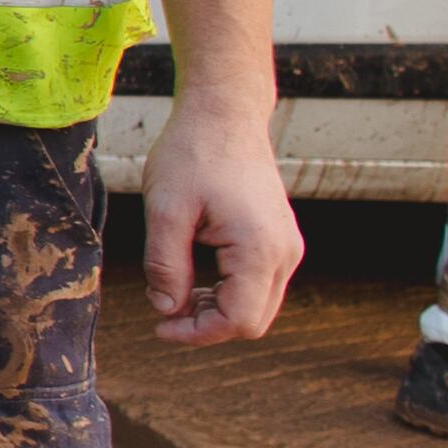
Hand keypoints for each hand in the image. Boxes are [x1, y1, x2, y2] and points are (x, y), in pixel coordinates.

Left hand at [139, 91, 300, 346]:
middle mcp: (285, 252)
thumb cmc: (193, 154)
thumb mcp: (166, 211)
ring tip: (176, 290)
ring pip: (258, 306)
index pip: (238, 321)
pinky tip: (195, 279)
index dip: (197, 333)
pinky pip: (259, 284)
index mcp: (260, 248)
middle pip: (253, 321)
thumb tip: (166, 309)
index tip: (160, 326)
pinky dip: (229, 292)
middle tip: (164, 309)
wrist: (224, 114)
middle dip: (207, 325)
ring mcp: (287, 245)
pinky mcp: (279, 238)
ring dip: (217, 309)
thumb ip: (165, 266)